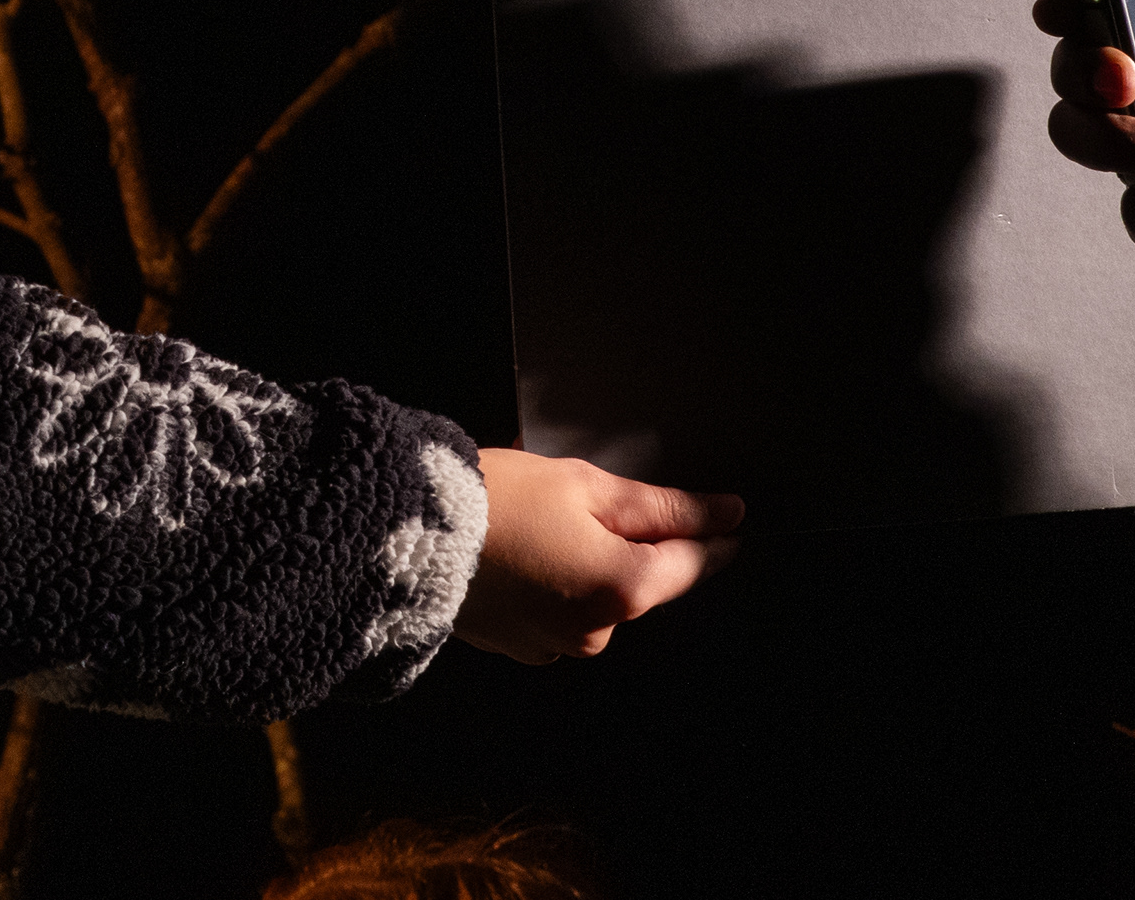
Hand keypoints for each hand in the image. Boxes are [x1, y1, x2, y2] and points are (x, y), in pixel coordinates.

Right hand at [452, 446, 739, 662]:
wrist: (406, 533)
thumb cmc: (498, 500)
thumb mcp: (585, 486)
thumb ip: (661, 507)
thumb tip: (724, 514)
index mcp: (623, 589)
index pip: (690, 563)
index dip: (710, 535)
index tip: (727, 518)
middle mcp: (597, 633)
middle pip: (639, 582)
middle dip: (627, 545)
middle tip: (586, 502)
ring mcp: (556, 647)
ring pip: (596, 599)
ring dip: (585, 567)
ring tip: (538, 524)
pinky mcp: (520, 648)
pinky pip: (558, 615)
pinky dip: (551, 587)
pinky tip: (518, 554)